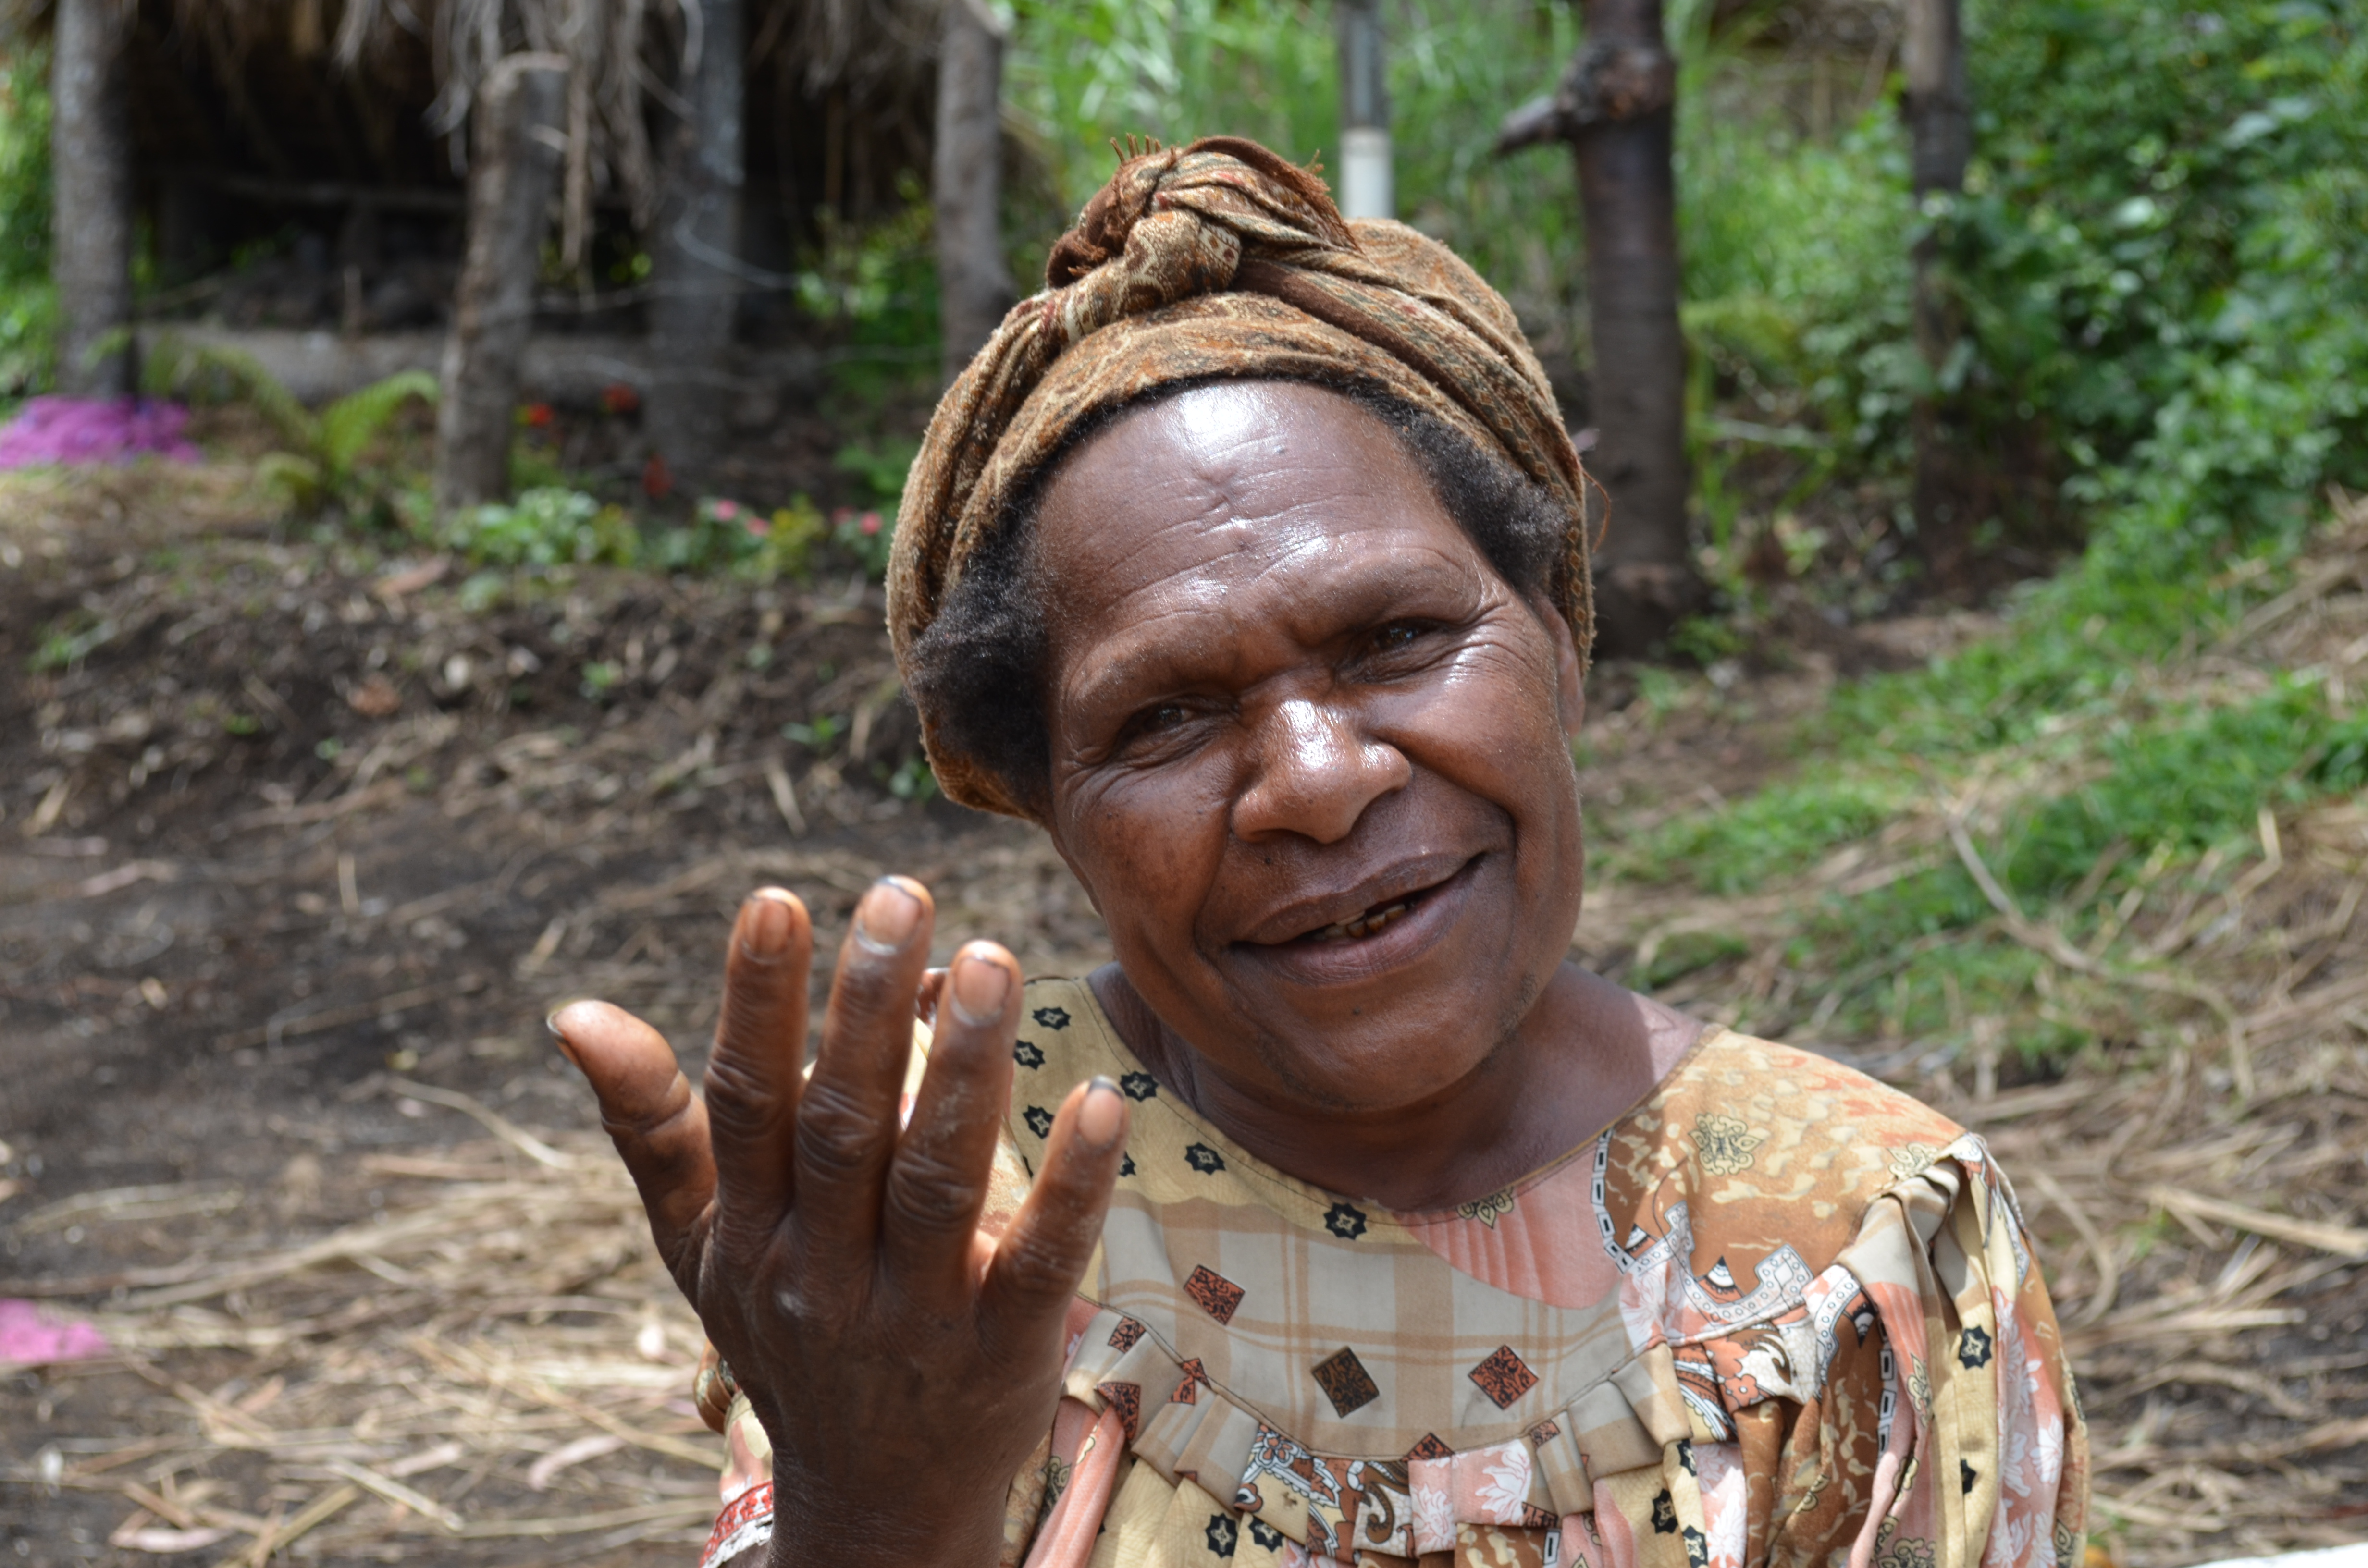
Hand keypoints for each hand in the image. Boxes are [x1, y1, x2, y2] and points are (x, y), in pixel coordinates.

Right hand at [548, 879, 1129, 1567]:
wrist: (871, 1504)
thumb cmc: (783, 1335)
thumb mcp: (695, 1249)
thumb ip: (650, 1128)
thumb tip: (571, 1011)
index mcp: (749, 1231)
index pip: (744, 1104)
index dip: (754, 1003)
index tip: (776, 899)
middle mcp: (819, 1271)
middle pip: (843, 1126)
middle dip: (866, 1006)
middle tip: (902, 894)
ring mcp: (913, 1315)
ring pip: (935, 1181)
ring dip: (966, 1068)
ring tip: (992, 958)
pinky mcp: (1004, 1349)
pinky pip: (1038, 1260)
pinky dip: (1069, 1183)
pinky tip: (1098, 1100)